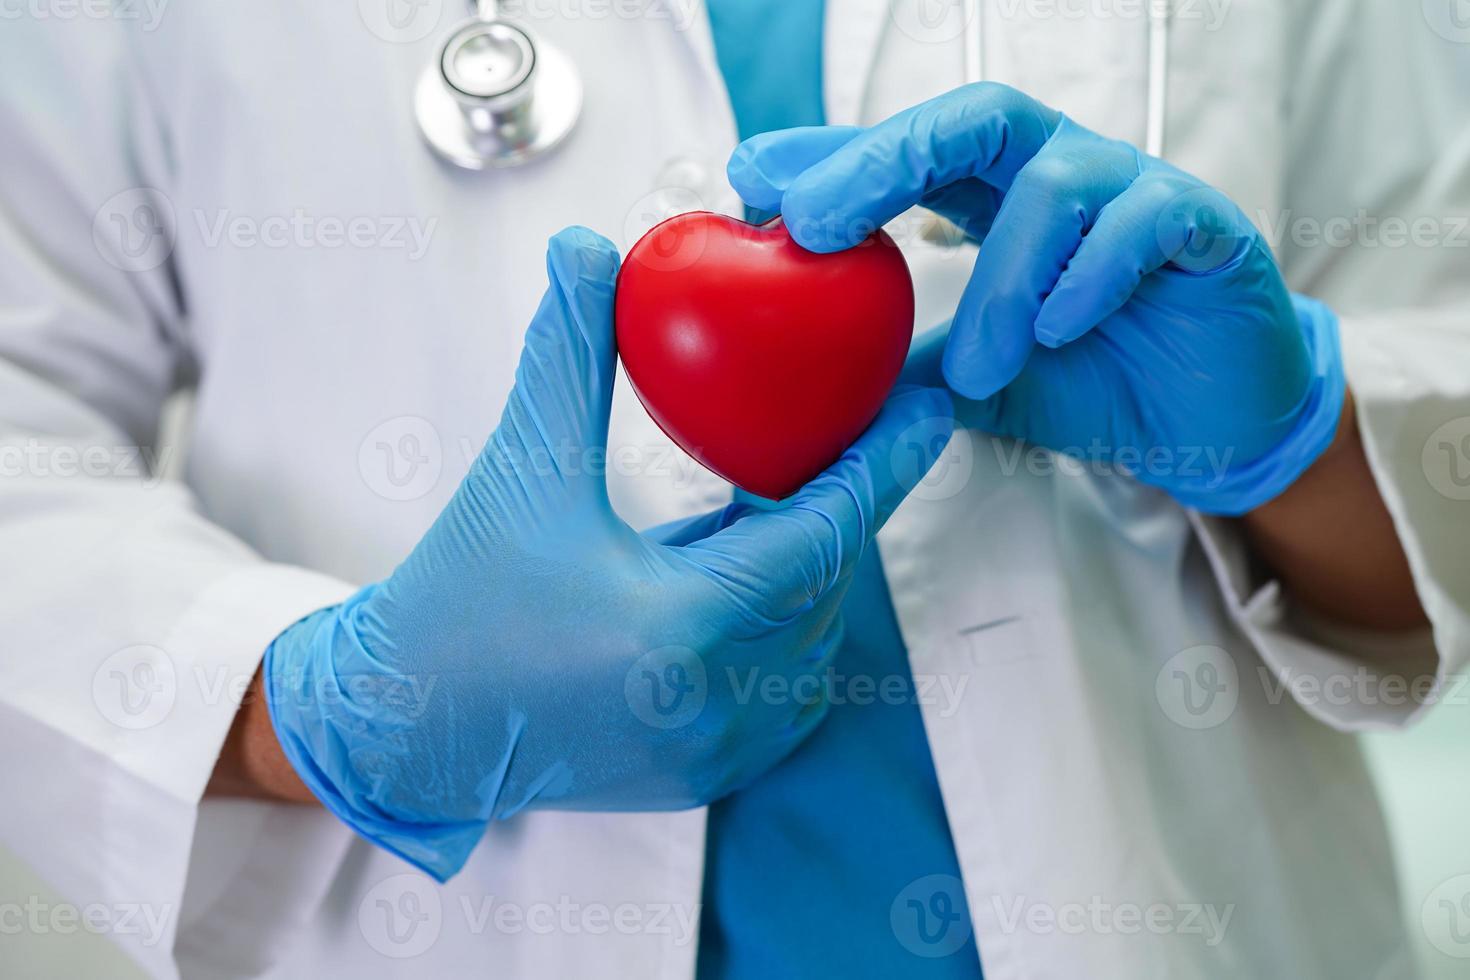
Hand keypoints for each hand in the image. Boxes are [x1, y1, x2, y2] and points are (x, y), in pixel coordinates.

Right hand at [262, 228, 952, 879]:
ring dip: (805, 566)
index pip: (825, 532)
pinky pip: (784, 685)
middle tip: (835, 435)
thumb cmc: (457, 598)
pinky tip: (736, 578)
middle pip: (826, 582)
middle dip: (838, 507)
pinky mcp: (706, 774)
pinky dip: (779, 625)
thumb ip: (568, 354)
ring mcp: (718, 751)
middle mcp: (718, 703)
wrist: (403, 721)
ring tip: (766, 503)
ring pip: (812, 636)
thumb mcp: (521, 468)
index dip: (885, 462)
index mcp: (685, 628)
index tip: (930, 407)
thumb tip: (586, 250)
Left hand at [726, 83, 1344, 514]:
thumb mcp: (979, 384)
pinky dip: (1090, 275)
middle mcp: (1063, 174)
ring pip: (1055, 184)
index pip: (911, 154)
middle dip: (882, 159)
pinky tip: (1059, 330)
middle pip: (971, 121)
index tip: (747, 180)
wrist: (1211, 430)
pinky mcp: (1204, 227)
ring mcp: (1135, 192)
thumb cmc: (1094, 383)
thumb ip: (904, 371)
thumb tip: (811, 390)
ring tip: (977, 364)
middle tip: (811, 221)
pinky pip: (1147, 220)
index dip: (832, 157)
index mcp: (1001, 197)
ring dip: (1000, 280)